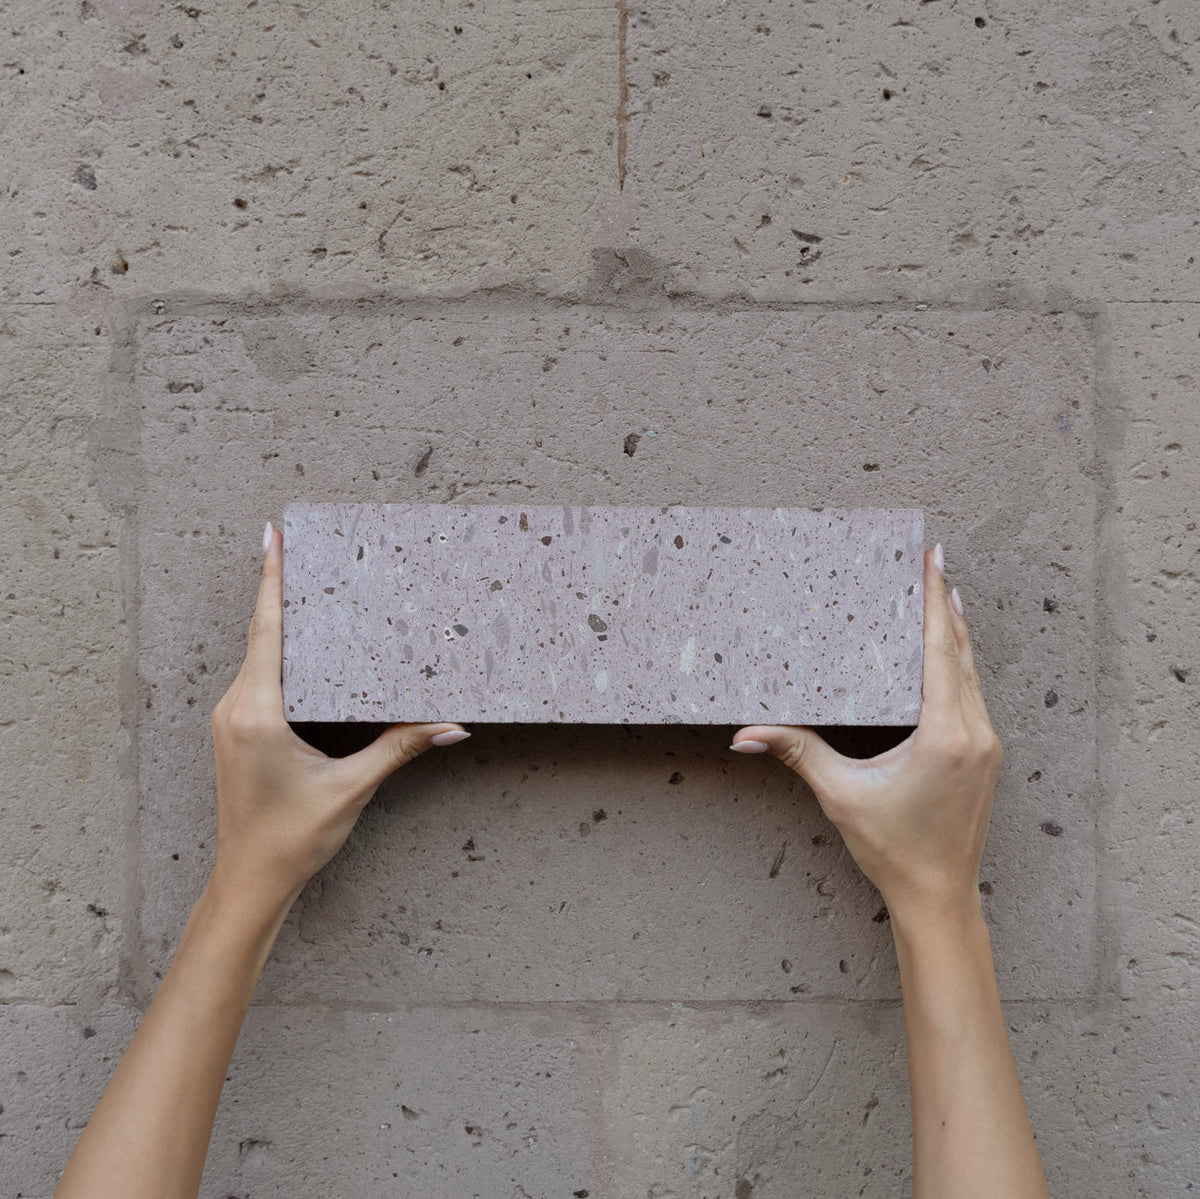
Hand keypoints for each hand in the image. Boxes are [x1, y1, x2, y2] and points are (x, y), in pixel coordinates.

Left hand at [208, 522, 469, 913]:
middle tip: (301, 544)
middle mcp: (237, 707)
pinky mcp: (239, 729)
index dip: (272, 580)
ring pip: (259, 653)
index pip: (268, 630)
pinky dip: (278, 649)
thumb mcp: (351, 787)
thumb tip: (453, 724)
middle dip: (281, 587)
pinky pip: (259, 674)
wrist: (250, 881)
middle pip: (262, 633)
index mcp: (259, 712)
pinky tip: (299, 639)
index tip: (272, 536)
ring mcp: (233, 718)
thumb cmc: (293, 838)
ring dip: (280, 619)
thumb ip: (400, 747)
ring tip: (305, 583)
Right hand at [730, 544, 1001, 925]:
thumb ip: (798, 753)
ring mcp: (986, 744)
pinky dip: (961, 664)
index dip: (934, 601)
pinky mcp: (984, 755)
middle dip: (945, 605)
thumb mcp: (841, 794)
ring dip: (956, 633)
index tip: (933, 561)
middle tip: (933, 563)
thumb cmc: (893, 848)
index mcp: (944, 733)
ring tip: (943, 594)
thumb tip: (746, 733)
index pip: (939, 650)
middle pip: (960, 652)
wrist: (939, 895)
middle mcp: (974, 732)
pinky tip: (950, 652)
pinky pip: (975, 694)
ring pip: (973, 672)